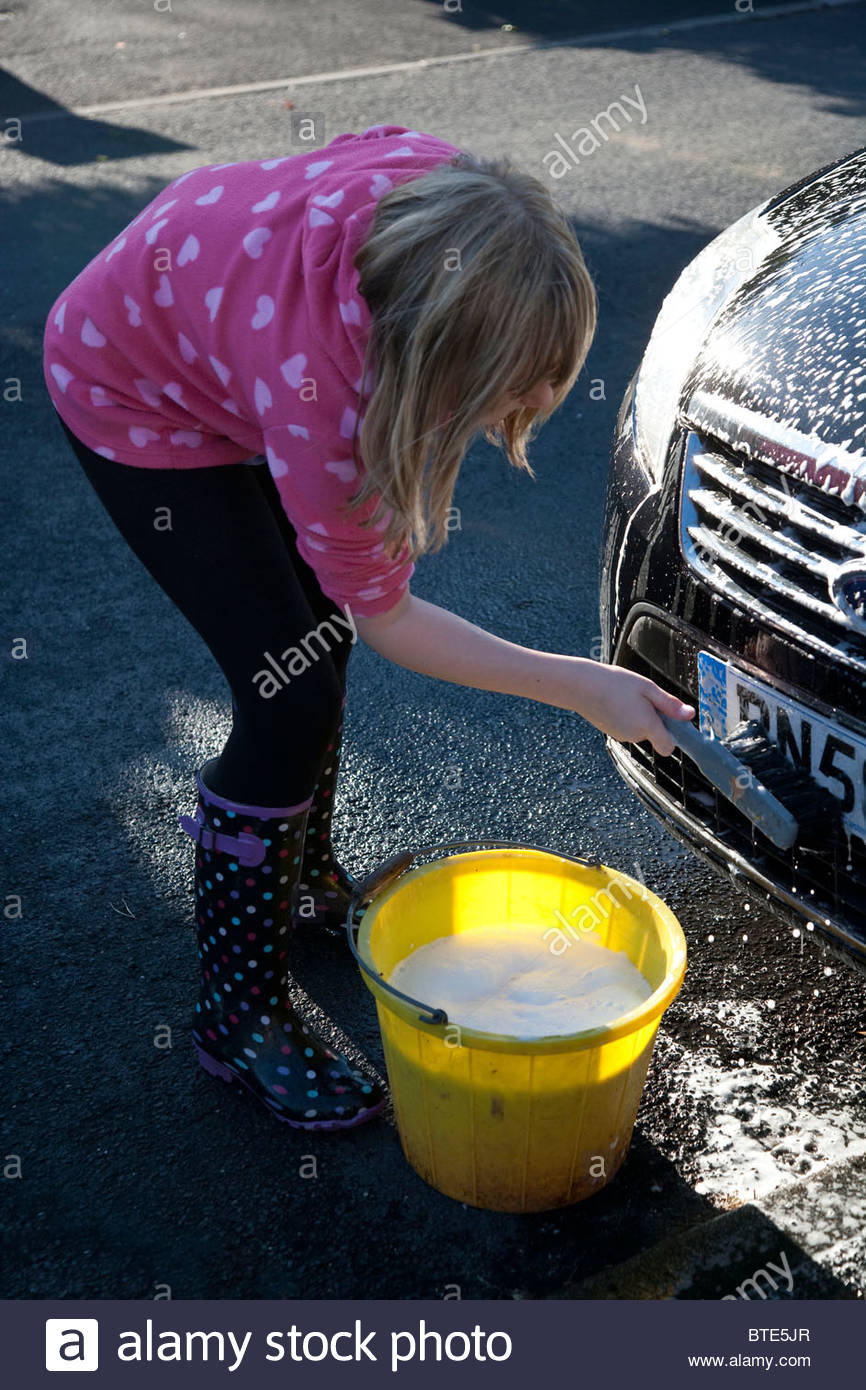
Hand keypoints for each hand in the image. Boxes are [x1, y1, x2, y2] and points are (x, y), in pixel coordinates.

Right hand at [573, 661, 694, 756]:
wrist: (581, 686)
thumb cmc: (613, 683)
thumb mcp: (647, 688)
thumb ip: (670, 704)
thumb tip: (689, 715)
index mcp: (646, 725)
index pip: (668, 747)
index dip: (673, 736)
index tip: (671, 720)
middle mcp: (634, 735)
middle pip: (654, 734)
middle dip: (654, 719)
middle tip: (644, 698)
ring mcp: (621, 735)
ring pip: (639, 730)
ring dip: (639, 717)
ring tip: (627, 697)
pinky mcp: (610, 732)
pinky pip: (626, 728)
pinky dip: (626, 718)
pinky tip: (617, 702)